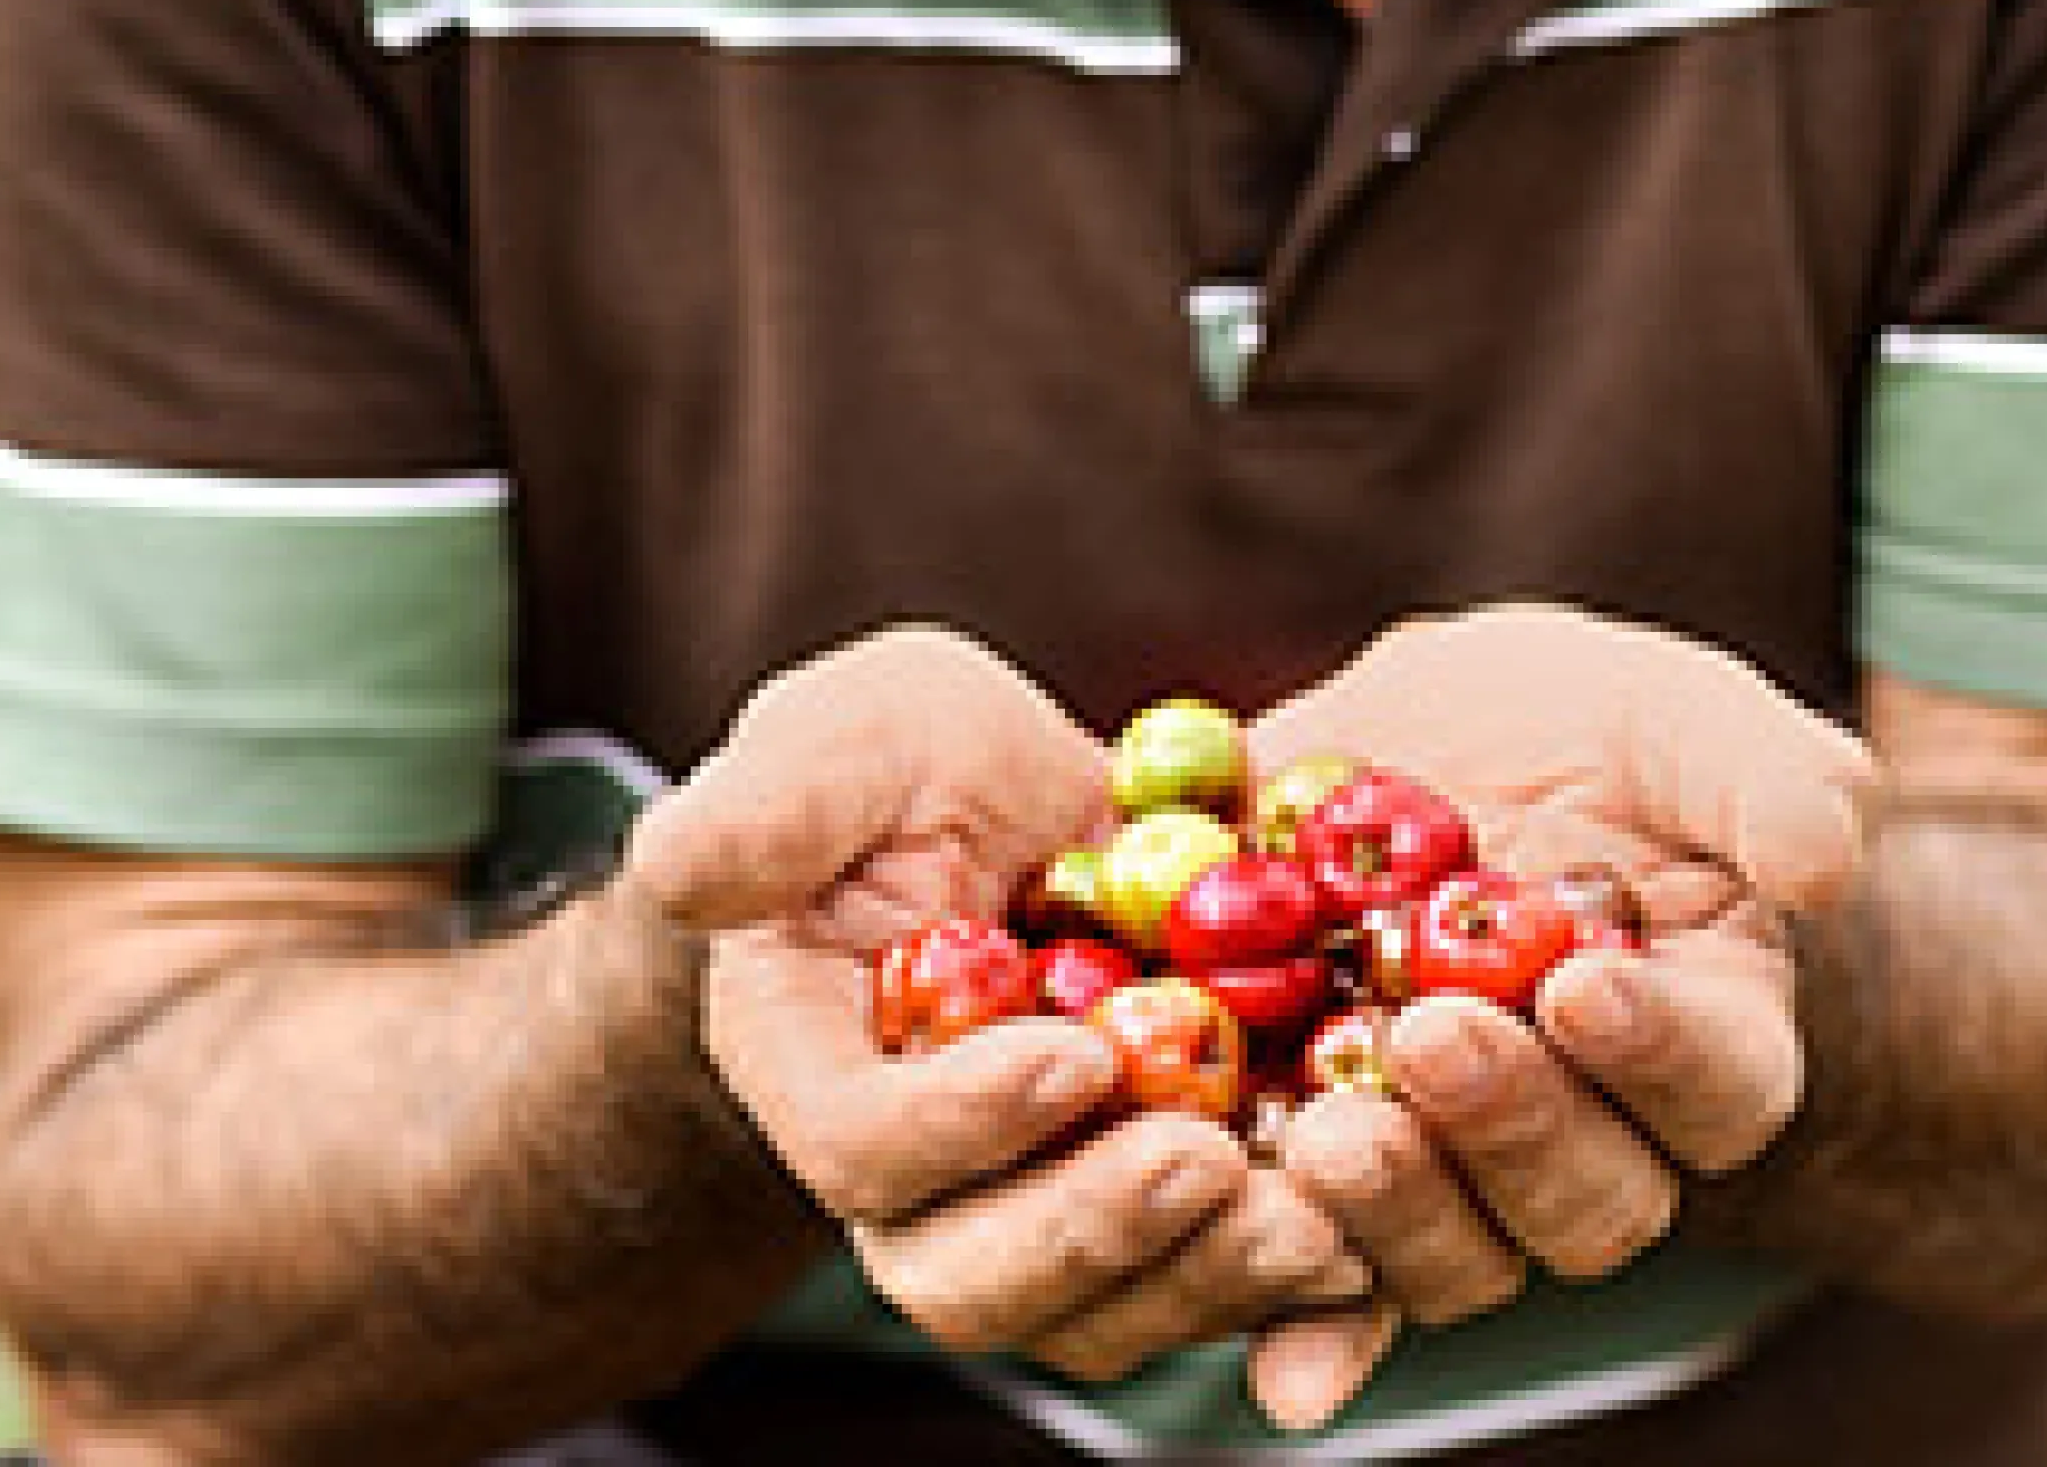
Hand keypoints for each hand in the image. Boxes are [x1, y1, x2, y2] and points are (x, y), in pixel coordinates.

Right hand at [624, 627, 1375, 1392]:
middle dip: (1091, 1232)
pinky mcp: (1152, 1216)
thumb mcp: (850, 735)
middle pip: (973, 1275)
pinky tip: (1366, 1218)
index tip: (1072, 1052)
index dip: (960, 1123)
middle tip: (1201, 1159)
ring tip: (1308, 1209)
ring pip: (1100, 1311)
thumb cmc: (911, 764)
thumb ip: (774, 802)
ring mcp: (1034, 1212)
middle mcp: (912, 1177)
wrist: (1027, 811)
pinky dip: (1288, 1273)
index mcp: (813, 1066)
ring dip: (1201, 1276)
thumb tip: (680, 866)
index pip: (864, 1148)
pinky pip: (1210, 1285)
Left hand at [1247, 605, 1877, 1323]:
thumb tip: (1823, 867)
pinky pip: (1331, 1291)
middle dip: (1513, 1126)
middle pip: (1587, 1200)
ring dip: (1400, 1212)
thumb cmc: (1594, 738)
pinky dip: (1311, 1334)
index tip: (1584, 983)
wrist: (1434, 749)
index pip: (1719, 1080)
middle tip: (1433, 1039)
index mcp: (1713, 1033)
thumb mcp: (1678, 715)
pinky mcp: (1334, 1171)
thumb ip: (1767, 776)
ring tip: (1328, 1131)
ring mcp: (1461, 1171)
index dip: (1658, 1049)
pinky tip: (1279, 1367)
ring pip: (1461, 1256)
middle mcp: (1597, 1135)